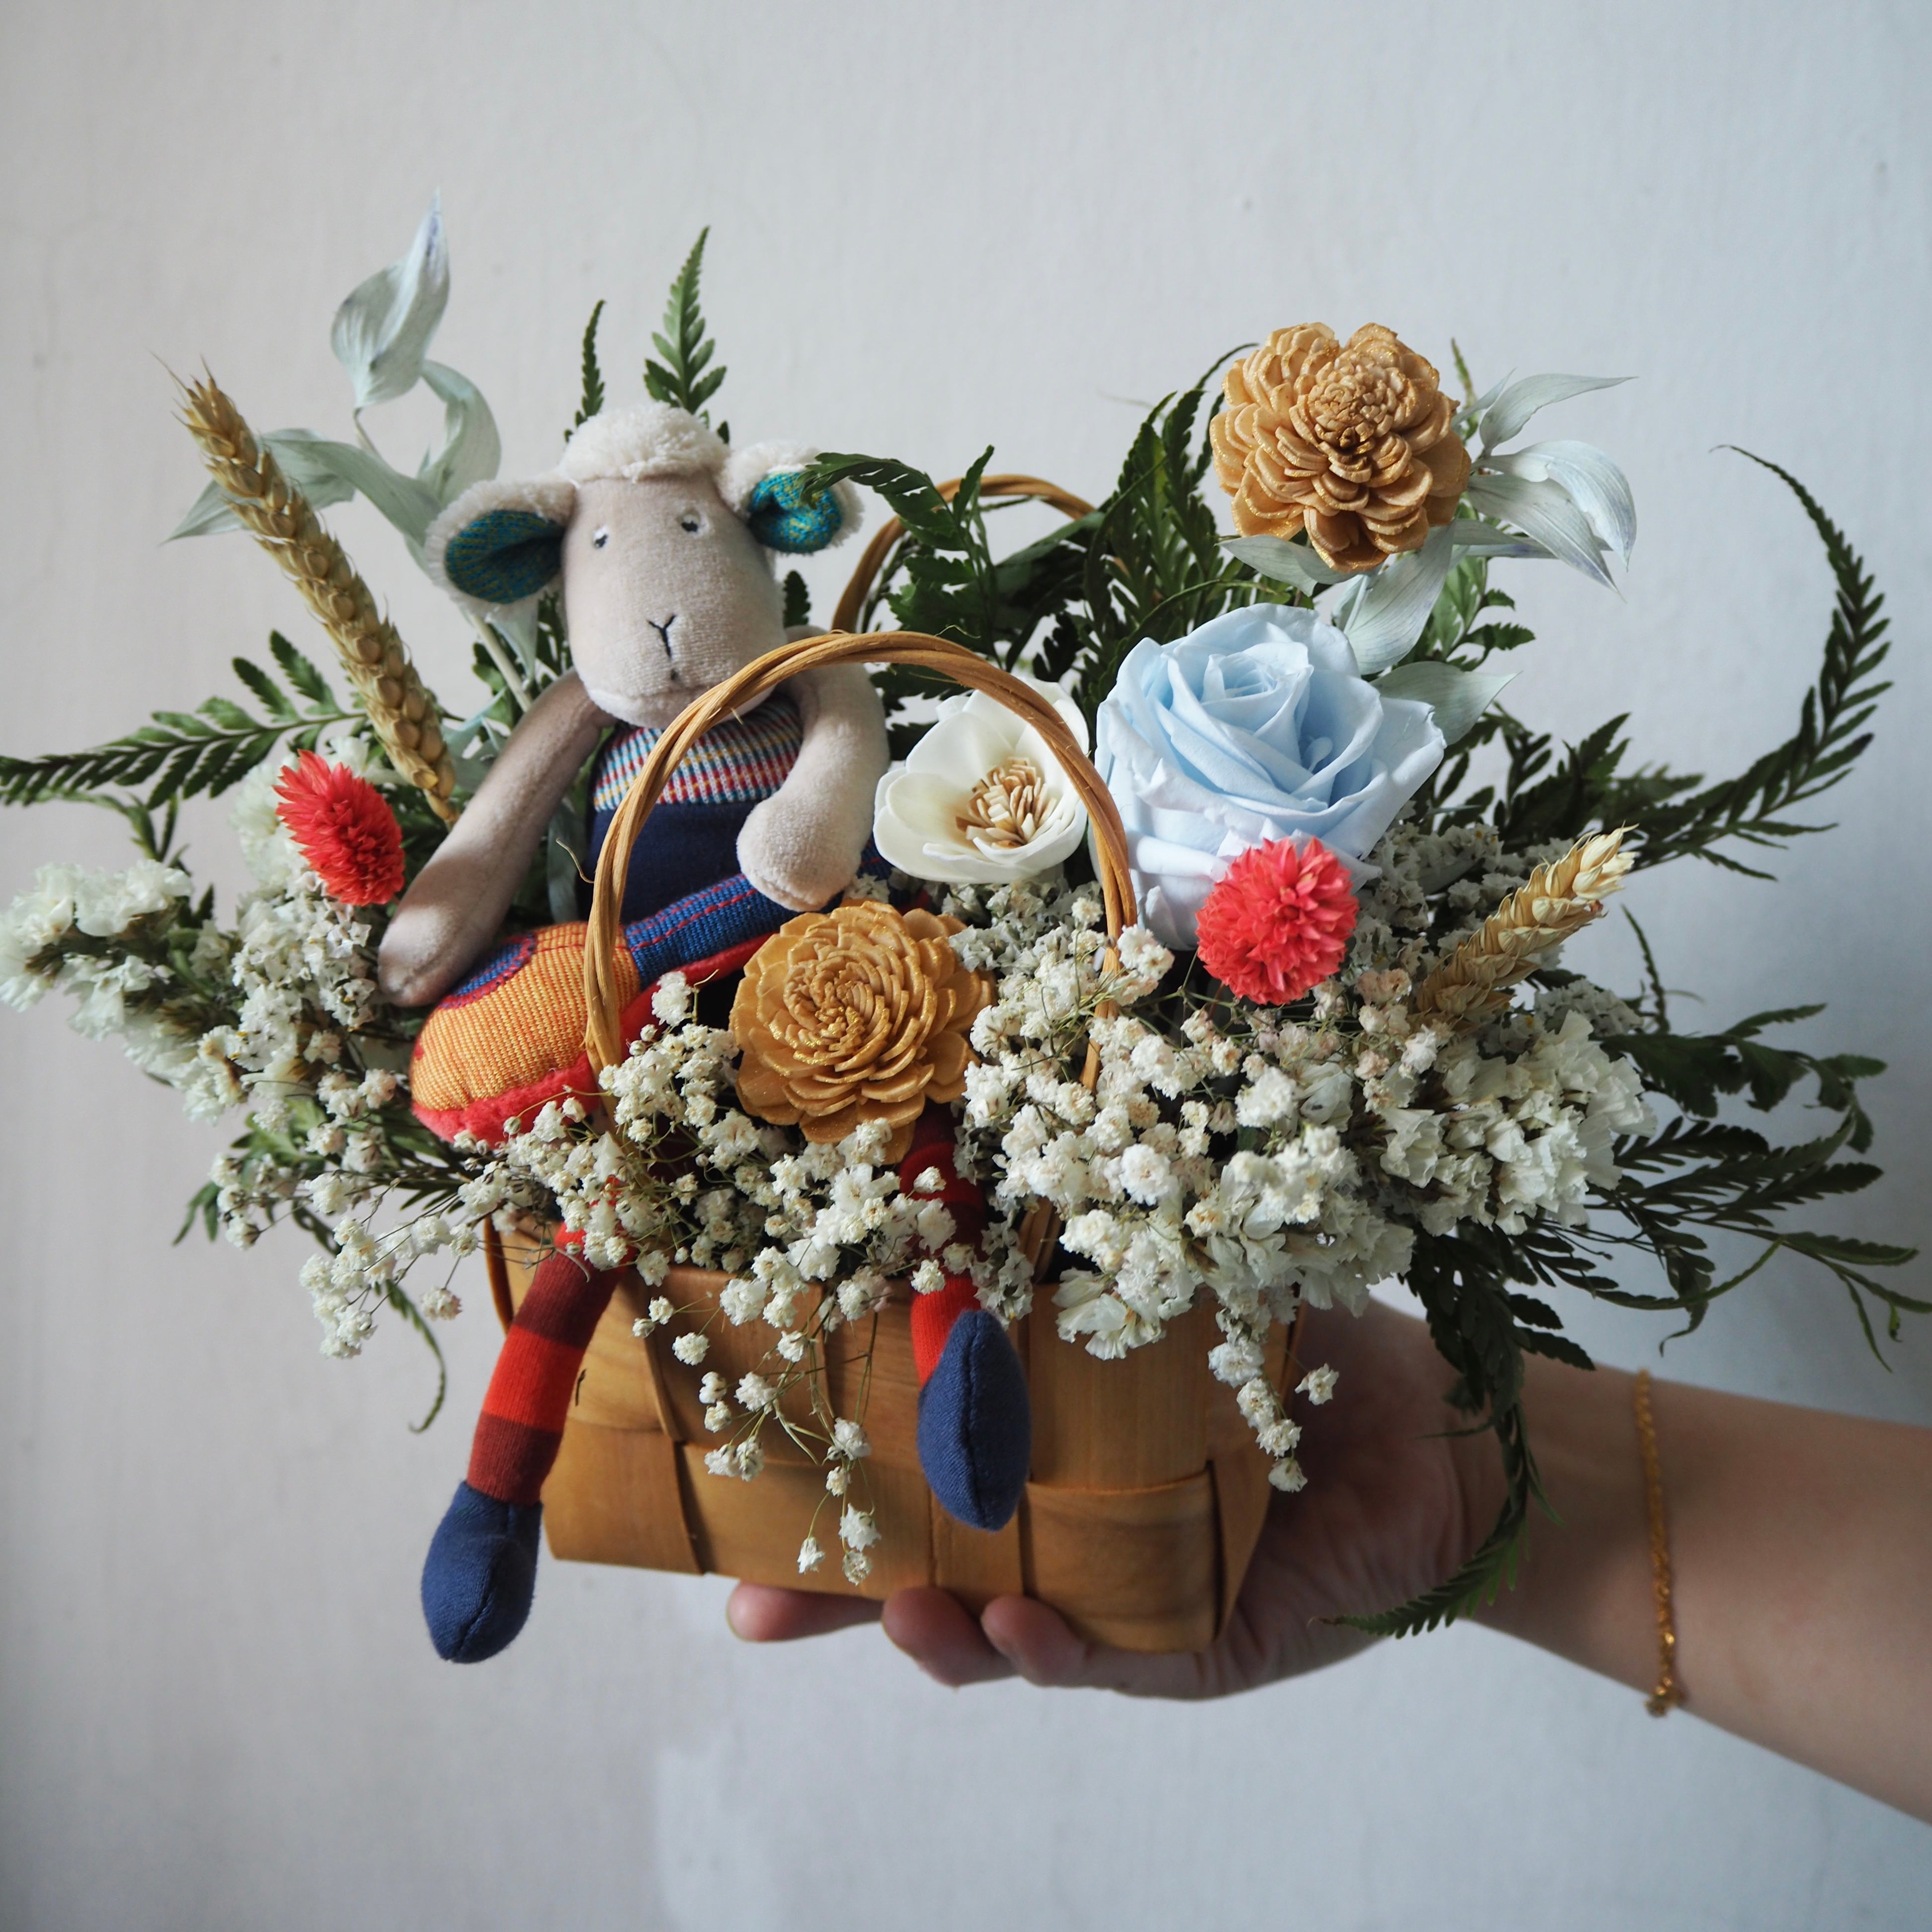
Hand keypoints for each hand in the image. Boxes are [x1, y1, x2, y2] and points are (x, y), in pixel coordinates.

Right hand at [728, 1298, 1495, 1695]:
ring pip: (1000, 1633)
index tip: (738, 1481)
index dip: (830, 1480)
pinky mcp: (1194, 1642)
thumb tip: (968, 1171)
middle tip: (754, 1600)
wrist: (1438, 1427)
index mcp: (1047, 1445)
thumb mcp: (1174, 1281)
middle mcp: (1068, 1526)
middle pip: (930, 1568)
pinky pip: (1108, 1657)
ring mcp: (1121, 1591)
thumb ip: (1087, 1251)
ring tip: (895, 1611)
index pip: (919, 1468)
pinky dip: (1056, 1649)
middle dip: (837, 1592)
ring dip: (934, 1630)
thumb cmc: (1298, 1349)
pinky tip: (1017, 1626)